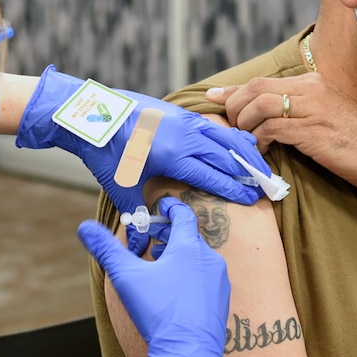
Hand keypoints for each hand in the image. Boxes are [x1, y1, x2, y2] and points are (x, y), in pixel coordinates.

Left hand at [17, 65, 273, 210]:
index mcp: (173, 156)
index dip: (235, 188)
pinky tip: (240, 140)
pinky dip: (229, 134)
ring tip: (261, 165)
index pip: (213, 175)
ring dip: (243, 152)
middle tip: (267, 186)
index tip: (252, 199)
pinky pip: (211, 124)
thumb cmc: (106, 153)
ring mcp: (182, 120)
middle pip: (226, 155)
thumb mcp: (121, 187)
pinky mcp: (177, 112)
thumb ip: (138, 215)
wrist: (89, 114)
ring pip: (222, 136)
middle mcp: (183, 135)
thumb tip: (139, 244)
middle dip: (248, 172)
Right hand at [78, 197, 230, 356]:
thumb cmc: (159, 314)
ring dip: (180, 255)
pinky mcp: (222, 301)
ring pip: (199, 258)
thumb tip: (85, 227)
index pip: (183, 215)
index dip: (170, 207)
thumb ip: (106, 249)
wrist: (188, 355)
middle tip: (153, 236)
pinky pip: (206, 278)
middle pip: (190, 237)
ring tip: (160, 262)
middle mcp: (210, 260)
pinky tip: (175, 288)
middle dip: (170, 234)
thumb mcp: (126, 278)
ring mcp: (219, 282)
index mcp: (189, 248)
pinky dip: (190, 274)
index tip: (161, 205)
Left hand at [206, 74, 356, 191]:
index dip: (234, 90)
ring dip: (244, 125)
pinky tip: (261, 151)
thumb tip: (268, 121)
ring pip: (259, 105)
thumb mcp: (326, 118)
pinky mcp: (312, 130)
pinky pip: (271, 128)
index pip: (264, 81)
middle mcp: (311, 90)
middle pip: (256, 88)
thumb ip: (300, 112)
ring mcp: (312, 108)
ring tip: (246, 141)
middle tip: (230, 128)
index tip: (214, 97)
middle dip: (234, 107)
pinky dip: (258, 139)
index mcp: (313, 83)